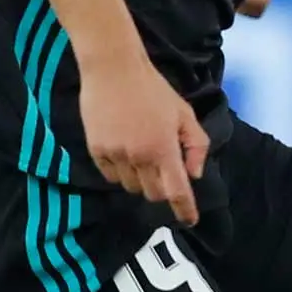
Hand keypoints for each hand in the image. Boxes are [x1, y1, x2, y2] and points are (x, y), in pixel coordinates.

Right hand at [77, 55, 209, 225]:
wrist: (113, 70)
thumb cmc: (153, 90)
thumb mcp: (184, 113)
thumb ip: (195, 145)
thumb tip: (193, 174)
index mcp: (164, 148)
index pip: (177, 191)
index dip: (185, 210)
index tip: (190, 221)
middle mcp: (140, 157)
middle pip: (153, 194)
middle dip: (162, 188)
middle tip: (163, 167)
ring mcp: (116, 155)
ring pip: (131, 187)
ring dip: (140, 179)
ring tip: (141, 152)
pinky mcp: (96, 151)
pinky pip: (111, 176)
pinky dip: (121, 172)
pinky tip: (123, 150)